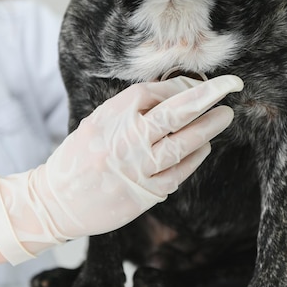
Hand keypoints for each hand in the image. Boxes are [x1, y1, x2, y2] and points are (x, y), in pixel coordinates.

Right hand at [0, 75, 243, 263]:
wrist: (55, 202)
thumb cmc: (79, 157)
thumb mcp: (98, 122)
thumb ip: (132, 109)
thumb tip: (177, 94)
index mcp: (112, 116)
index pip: (156, 92)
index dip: (184, 87)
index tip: (202, 85)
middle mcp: (126, 140)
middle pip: (176, 113)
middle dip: (208, 96)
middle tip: (231, 86)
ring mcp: (137, 168)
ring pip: (184, 143)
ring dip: (209, 127)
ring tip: (226, 115)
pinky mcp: (145, 193)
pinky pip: (180, 171)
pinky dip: (195, 157)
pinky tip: (204, 146)